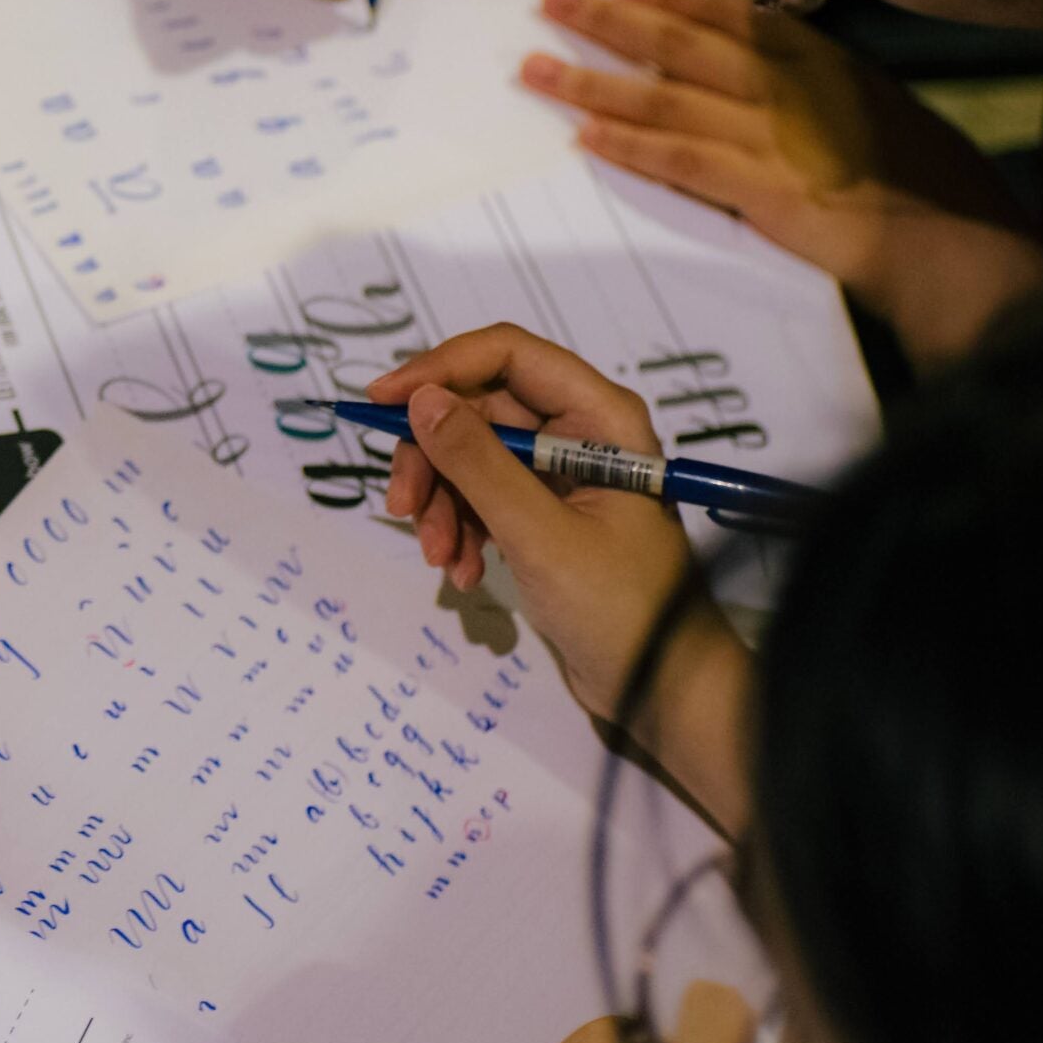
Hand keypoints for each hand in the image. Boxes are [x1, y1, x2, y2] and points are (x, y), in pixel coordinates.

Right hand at [366, 325, 691, 723]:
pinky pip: (480, 496)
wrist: (660, 687)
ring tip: (437, 555)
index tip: (382, 401)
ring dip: (441, 502)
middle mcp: (579, 432)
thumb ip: (478, 464)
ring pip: (470, 456)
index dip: (439, 368)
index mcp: (600, 417)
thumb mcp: (541, 535)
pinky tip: (459, 570)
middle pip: (477, 409)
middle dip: (433, 457)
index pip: (507, 354)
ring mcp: (559, 474)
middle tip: (401, 505)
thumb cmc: (621, 607)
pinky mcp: (543, 512)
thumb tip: (419, 401)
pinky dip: (459, 528)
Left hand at [525, 0, 1042, 347]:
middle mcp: (789, 88)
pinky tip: (584, 135)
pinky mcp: (761, 190)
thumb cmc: (923, 180)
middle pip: (680, 43)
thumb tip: (765, 65)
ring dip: (593, 80)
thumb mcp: (878, 106)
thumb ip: (818, 81)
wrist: (955, 241)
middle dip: (610, 20)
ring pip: (664, 96)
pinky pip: (680, 161)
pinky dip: (629, 146)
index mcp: (821, 60)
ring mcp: (773, 137)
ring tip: (535, 68)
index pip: (732, 14)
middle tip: (552, 1)